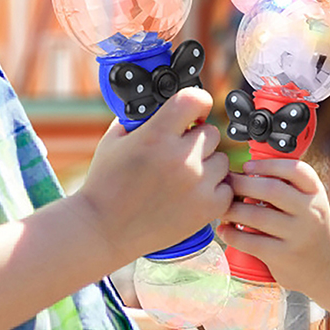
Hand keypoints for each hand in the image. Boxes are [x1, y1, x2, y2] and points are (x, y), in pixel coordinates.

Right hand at [78, 87, 232, 267]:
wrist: (103, 230)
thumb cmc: (106, 184)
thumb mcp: (115, 140)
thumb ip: (141, 119)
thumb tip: (162, 104)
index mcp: (157, 135)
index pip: (196, 100)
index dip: (197, 102)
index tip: (194, 111)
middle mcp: (182, 157)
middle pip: (211, 133)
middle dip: (196, 140)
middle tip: (178, 153)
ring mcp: (197, 184)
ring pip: (221, 160)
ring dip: (207, 165)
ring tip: (184, 177)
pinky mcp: (208, 208)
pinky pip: (226, 187)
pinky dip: (213, 190)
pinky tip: (193, 193)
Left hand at [217, 159, 329, 296]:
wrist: (329, 264)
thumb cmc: (310, 225)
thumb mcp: (309, 200)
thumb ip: (288, 185)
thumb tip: (245, 172)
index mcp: (315, 193)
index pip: (295, 170)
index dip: (268, 165)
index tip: (247, 166)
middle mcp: (309, 212)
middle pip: (271, 190)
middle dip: (242, 184)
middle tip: (226, 183)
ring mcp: (298, 236)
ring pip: (257, 216)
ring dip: (232, 210)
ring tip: (222, 207)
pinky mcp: (284, 256)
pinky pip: (252, 242)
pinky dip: (232, 234)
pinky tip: (224, 230)